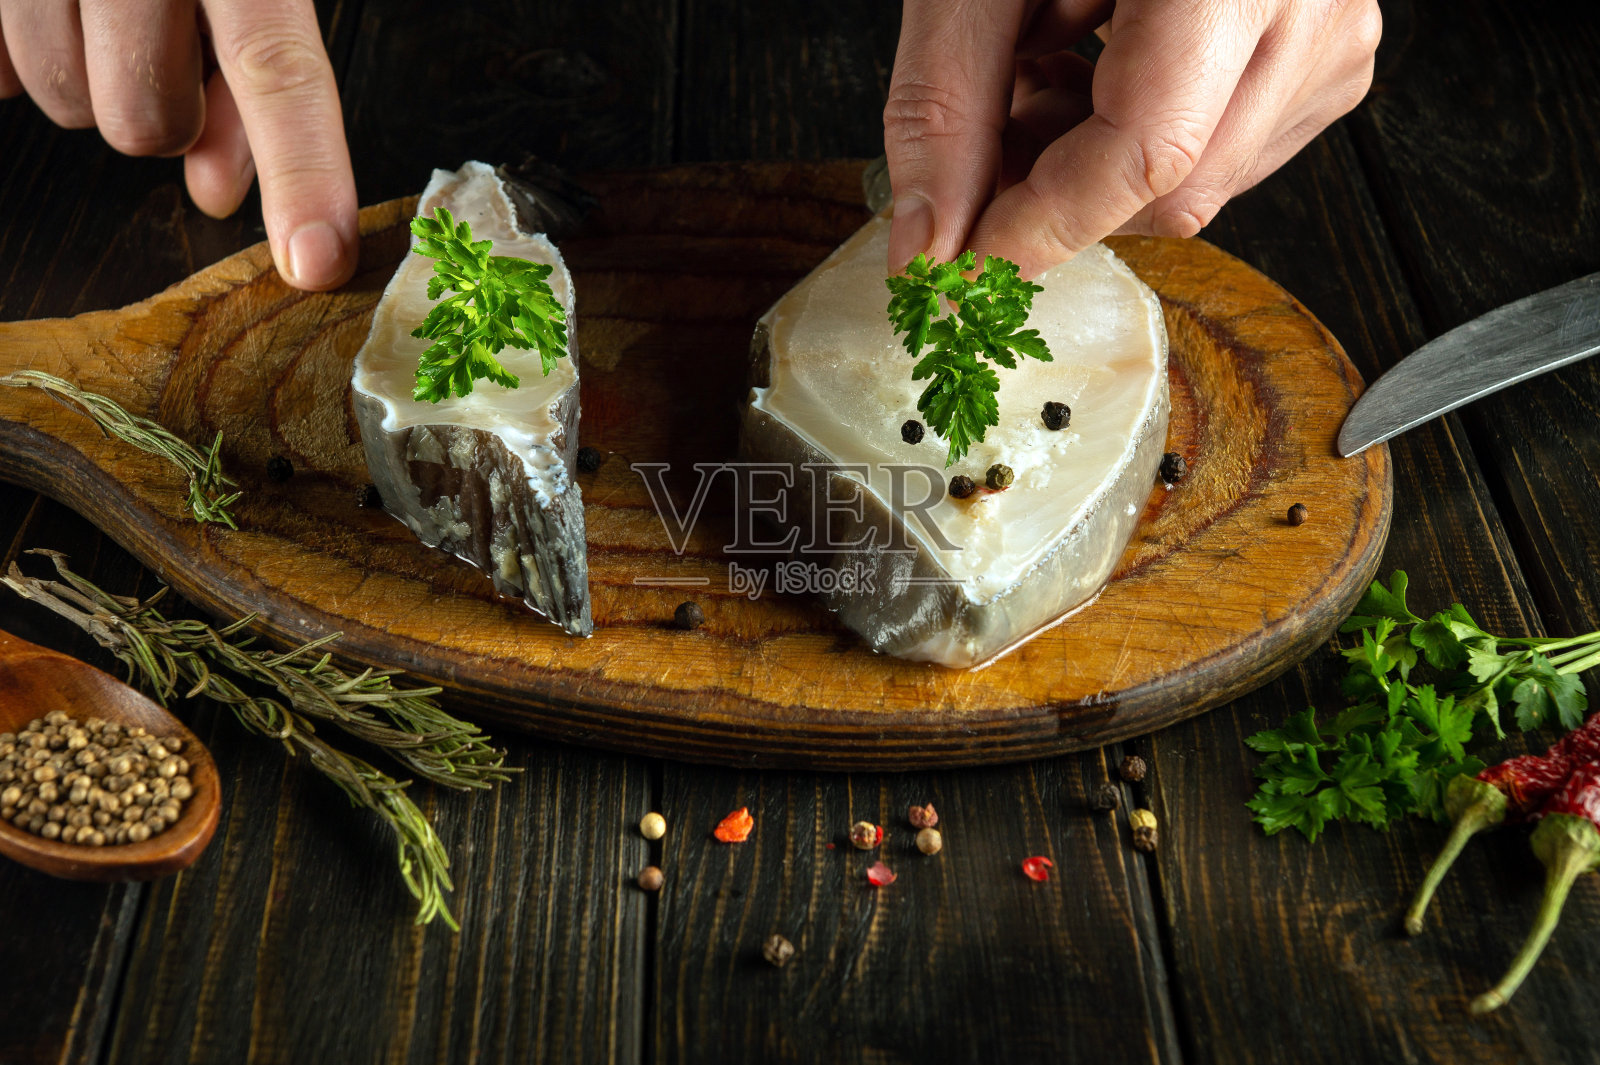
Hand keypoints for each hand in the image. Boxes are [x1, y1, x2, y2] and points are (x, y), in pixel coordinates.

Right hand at [0, 0, 356, 290]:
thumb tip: (217, 191)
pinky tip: (41, 5)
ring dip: (83, 79)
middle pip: (144, 117)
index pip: (279, 67)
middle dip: (161, 115)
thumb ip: (253, 67)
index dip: (304, 172)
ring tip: (98, 8)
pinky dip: (10, 55)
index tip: (316, 261)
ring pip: (54, 96)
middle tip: (165, 52)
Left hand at [883, 0, 1381, 276]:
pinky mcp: (1334, 53)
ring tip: (1044, 64)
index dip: (1041, 226)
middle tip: (985, 133)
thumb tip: (929, 245)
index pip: (1146, 153)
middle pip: (1173, 188)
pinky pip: (1233, 149)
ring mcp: (1337, 32)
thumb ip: (945, 105)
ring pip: (1201, 182)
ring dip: (1093, 160)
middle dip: (1057, 190)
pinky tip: (1101, 62)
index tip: (961, 264)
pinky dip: (1142, 135)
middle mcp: (1309, 0)